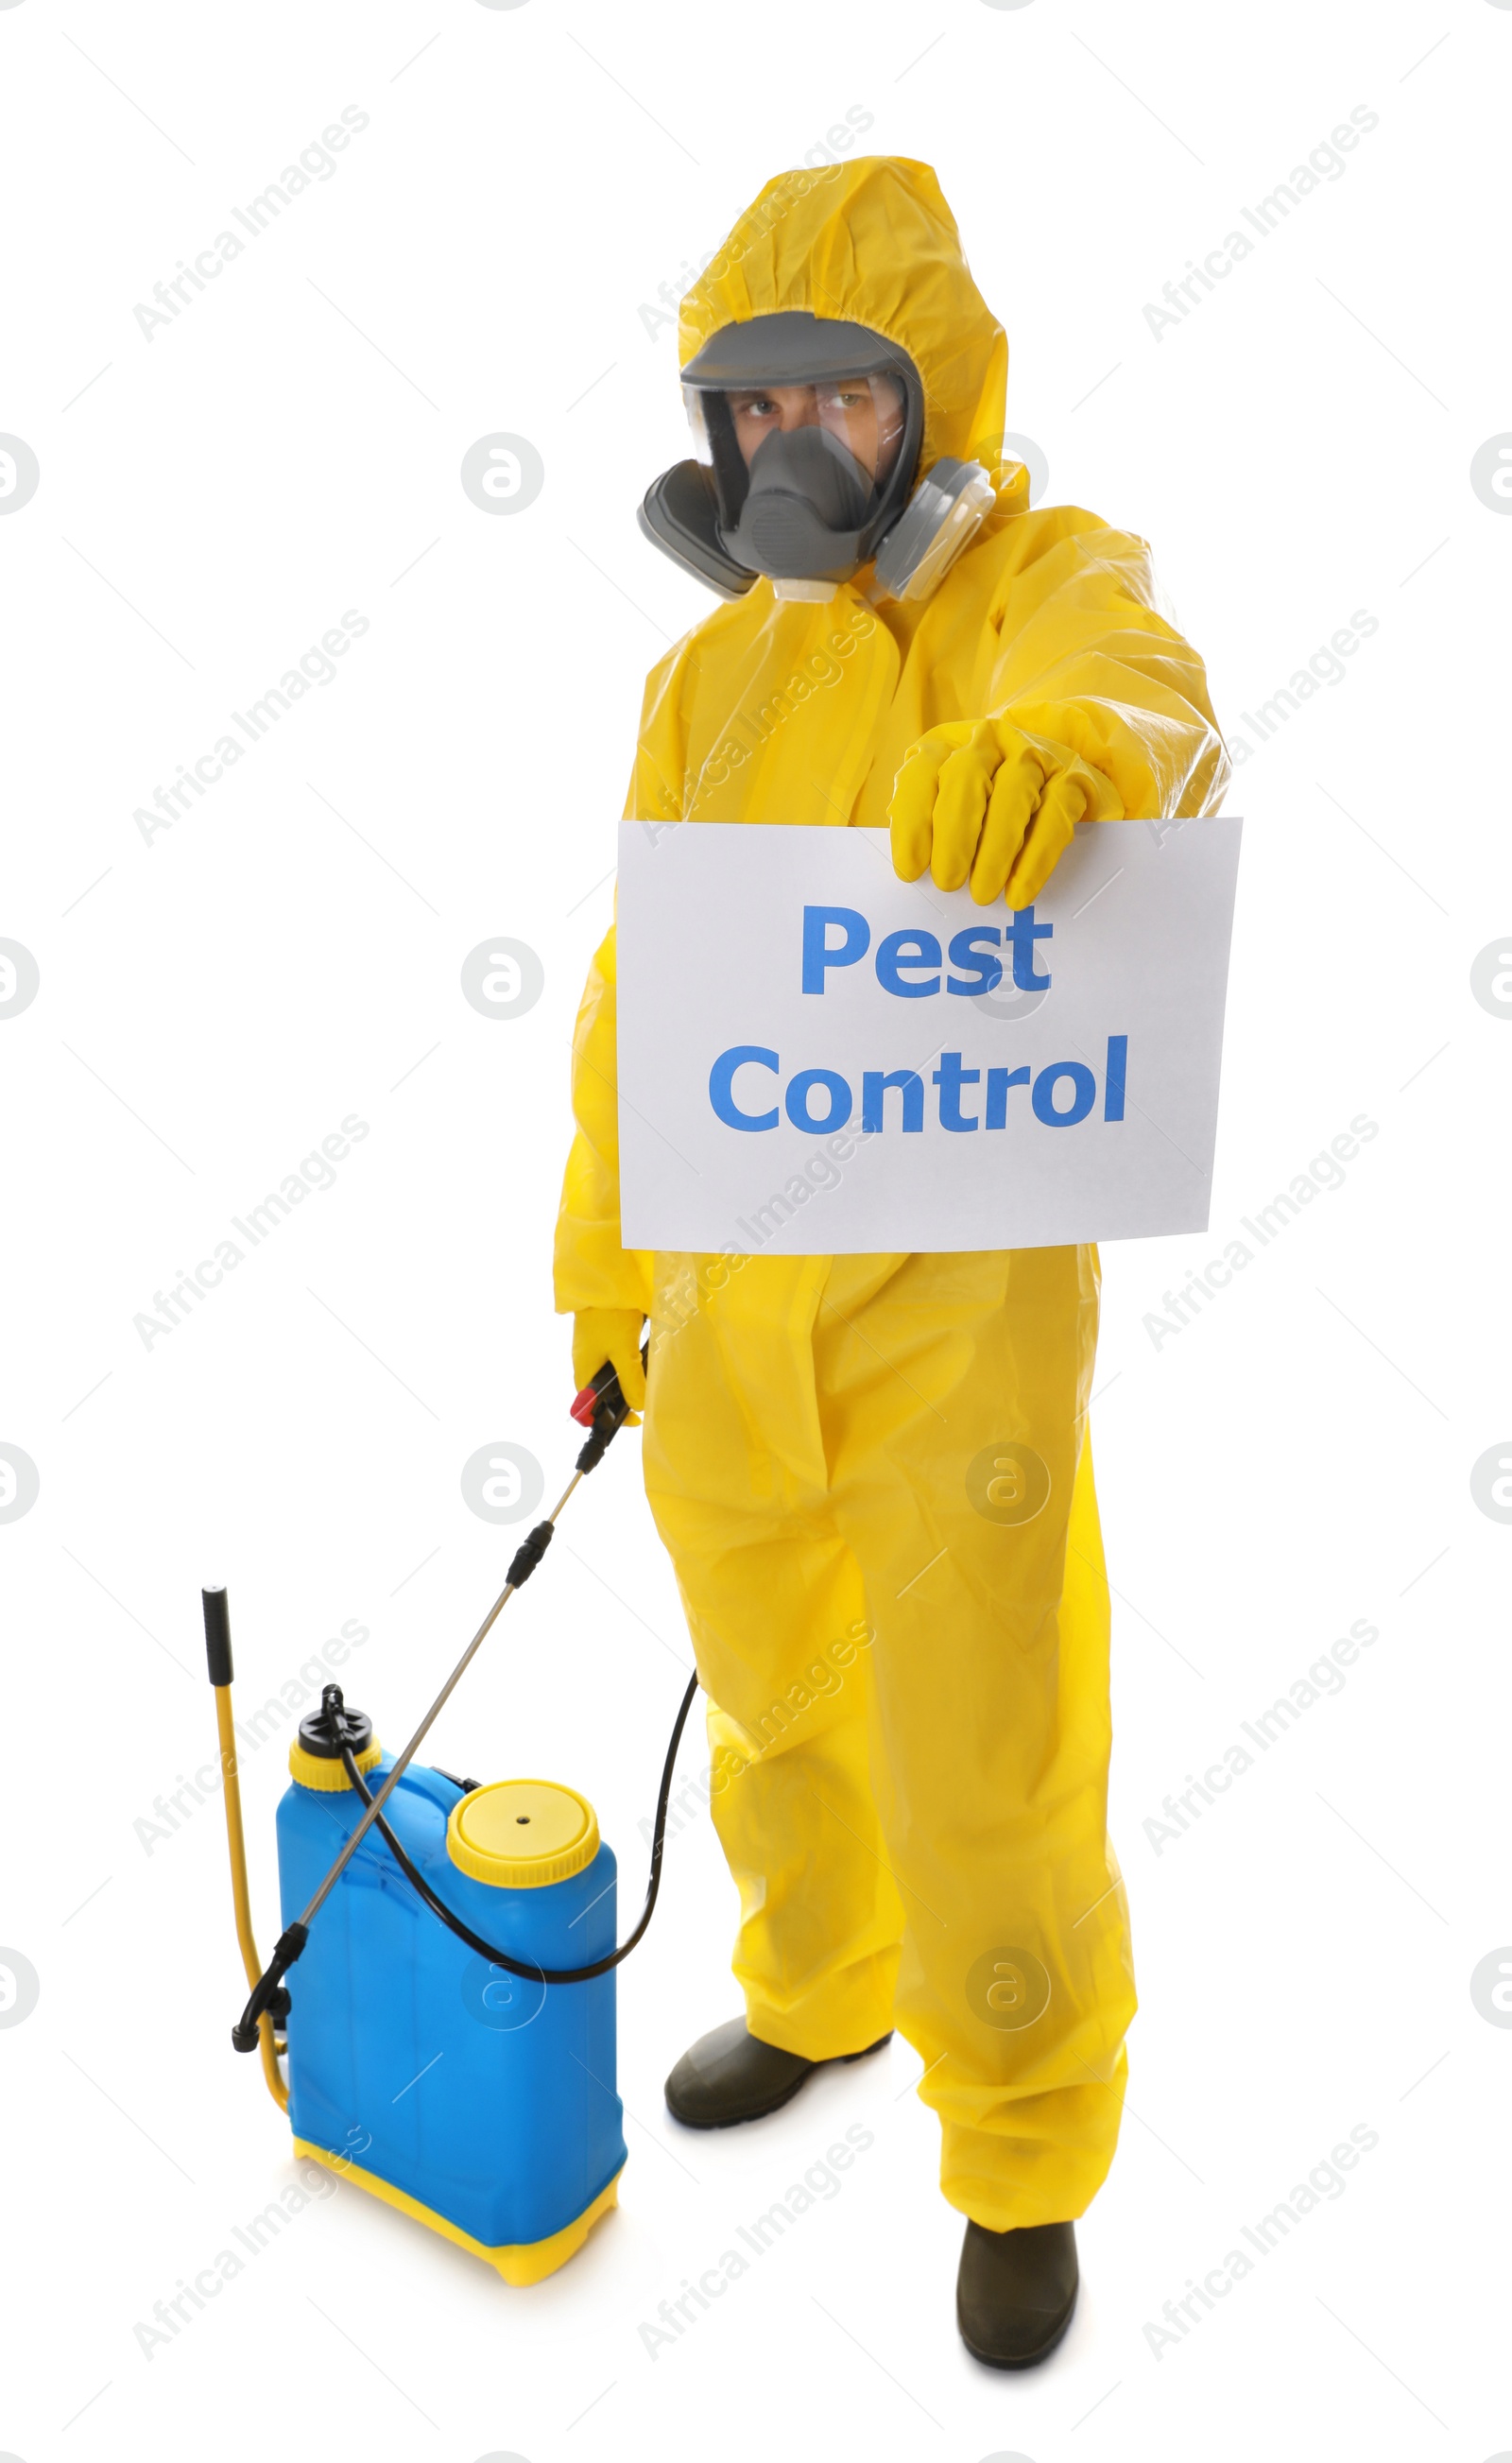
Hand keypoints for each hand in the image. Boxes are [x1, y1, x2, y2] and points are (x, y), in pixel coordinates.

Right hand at [572, 1307, 645, 1420]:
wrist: (605, 1281)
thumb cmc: (609, 1317)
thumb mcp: (624, 1352)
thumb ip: (631, 1382)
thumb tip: (638, 1407)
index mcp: (583, 1371)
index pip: (588, 1406)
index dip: (606, 1417)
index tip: (631, 1420)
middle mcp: (585, 1362)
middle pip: (601, 1391)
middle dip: (620, 1400)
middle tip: (643, 1402)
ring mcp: (593, 1348)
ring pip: (609, 1374)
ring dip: (626, 1381)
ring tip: (645, 1383)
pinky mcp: (602, 1336)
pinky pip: (614, 1358)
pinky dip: (627, 1364)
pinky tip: (641, 1360)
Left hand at [888, 718, 1112, 908]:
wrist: (1058, 771)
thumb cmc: (987, 804)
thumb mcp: (948, 804)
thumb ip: (929, 828)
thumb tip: (914, 873)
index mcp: (947, 745)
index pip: (922, 774)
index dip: (912, 821)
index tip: (911, 870)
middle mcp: (989, 741)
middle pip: (966, 777)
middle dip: (954, 835)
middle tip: (948, 883)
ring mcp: (1035, 755)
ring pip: (1014, 793)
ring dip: (995, 849)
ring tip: (983, 893)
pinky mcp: (1073, 779)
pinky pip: (1054, 817)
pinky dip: (1035, 860)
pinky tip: (1018, 892)